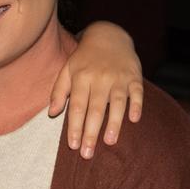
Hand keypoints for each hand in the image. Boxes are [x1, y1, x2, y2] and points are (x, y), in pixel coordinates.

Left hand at [50, 21, 143, 158]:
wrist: (109, 35)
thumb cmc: (85, 58)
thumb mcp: (68, 69)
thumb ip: (59, 90)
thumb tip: (52, 113)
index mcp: (82, 77)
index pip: (77, 106)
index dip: (75, 127)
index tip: (73, 146)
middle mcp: (100, 78)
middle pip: (95, 109)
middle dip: (91, 132)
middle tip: (88, 154)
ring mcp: (119, 77)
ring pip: (117, 102)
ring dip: (114, 123)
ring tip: (109, 142)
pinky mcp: (134, 76)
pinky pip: (137, 92)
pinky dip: (136, 105)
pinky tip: (134, 120)